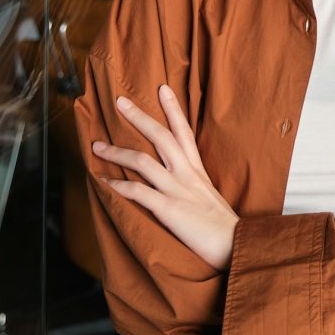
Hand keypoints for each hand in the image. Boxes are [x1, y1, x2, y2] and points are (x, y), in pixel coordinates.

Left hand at [92, 84, 238, 271]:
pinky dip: (118, 186)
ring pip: (143, 161)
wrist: (236, 245)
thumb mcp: (210, 197)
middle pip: (161, 136)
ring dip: (117, 152)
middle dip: (139, 117)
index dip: (173, 109)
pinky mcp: (169, 209)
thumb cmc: (223, 226)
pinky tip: (103, 182)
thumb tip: (178, 182)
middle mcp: (187, 174)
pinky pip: (138, 193)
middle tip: (120, 102)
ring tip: (97, 146)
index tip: (162, 89)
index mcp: (197, 170)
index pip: (184, 131)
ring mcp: (178, 190)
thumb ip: (194, 185)